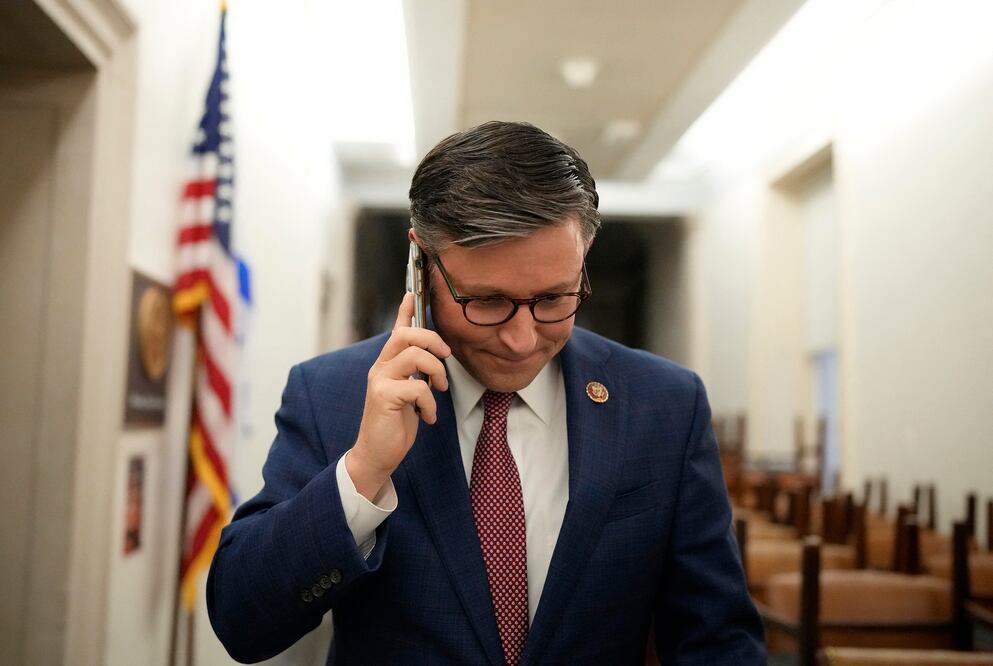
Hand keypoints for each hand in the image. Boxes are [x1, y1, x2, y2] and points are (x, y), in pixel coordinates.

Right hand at [347, 293, 450, 500]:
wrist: (377, 454)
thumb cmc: (395, 424)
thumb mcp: (409, 393)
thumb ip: (416, 374)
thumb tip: (434, 356)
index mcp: (387, 364)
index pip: (396, 330)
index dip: (405, 311)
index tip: (412, 293)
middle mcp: (380, 368)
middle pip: (406, 335)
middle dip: (432, 340)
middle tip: (445, 356)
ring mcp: (380, 381)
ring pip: (415, 356)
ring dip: (436, 372)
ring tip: (439, 389)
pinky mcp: (383, 397)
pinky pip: (417, 387)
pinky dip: (430, 403)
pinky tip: (428, 417)